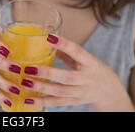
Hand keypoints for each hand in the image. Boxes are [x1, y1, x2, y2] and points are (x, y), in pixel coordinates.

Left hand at [20, 34, 134, 110]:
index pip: (77, 52)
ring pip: (60, 92)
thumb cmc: (92, 68)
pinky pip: (58, 103)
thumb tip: (47, 32)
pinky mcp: (75, 102)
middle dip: (47, 73)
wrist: (109, 91)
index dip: (64, 44)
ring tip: (25, 82)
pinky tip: (29, 98)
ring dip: (41, 87)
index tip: (49, 37)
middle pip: (67, 77)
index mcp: (90, 62)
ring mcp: (81, 92)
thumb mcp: (84, 57)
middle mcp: (87, 79)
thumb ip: (66, 48)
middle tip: (29, 68)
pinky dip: (43, 101)